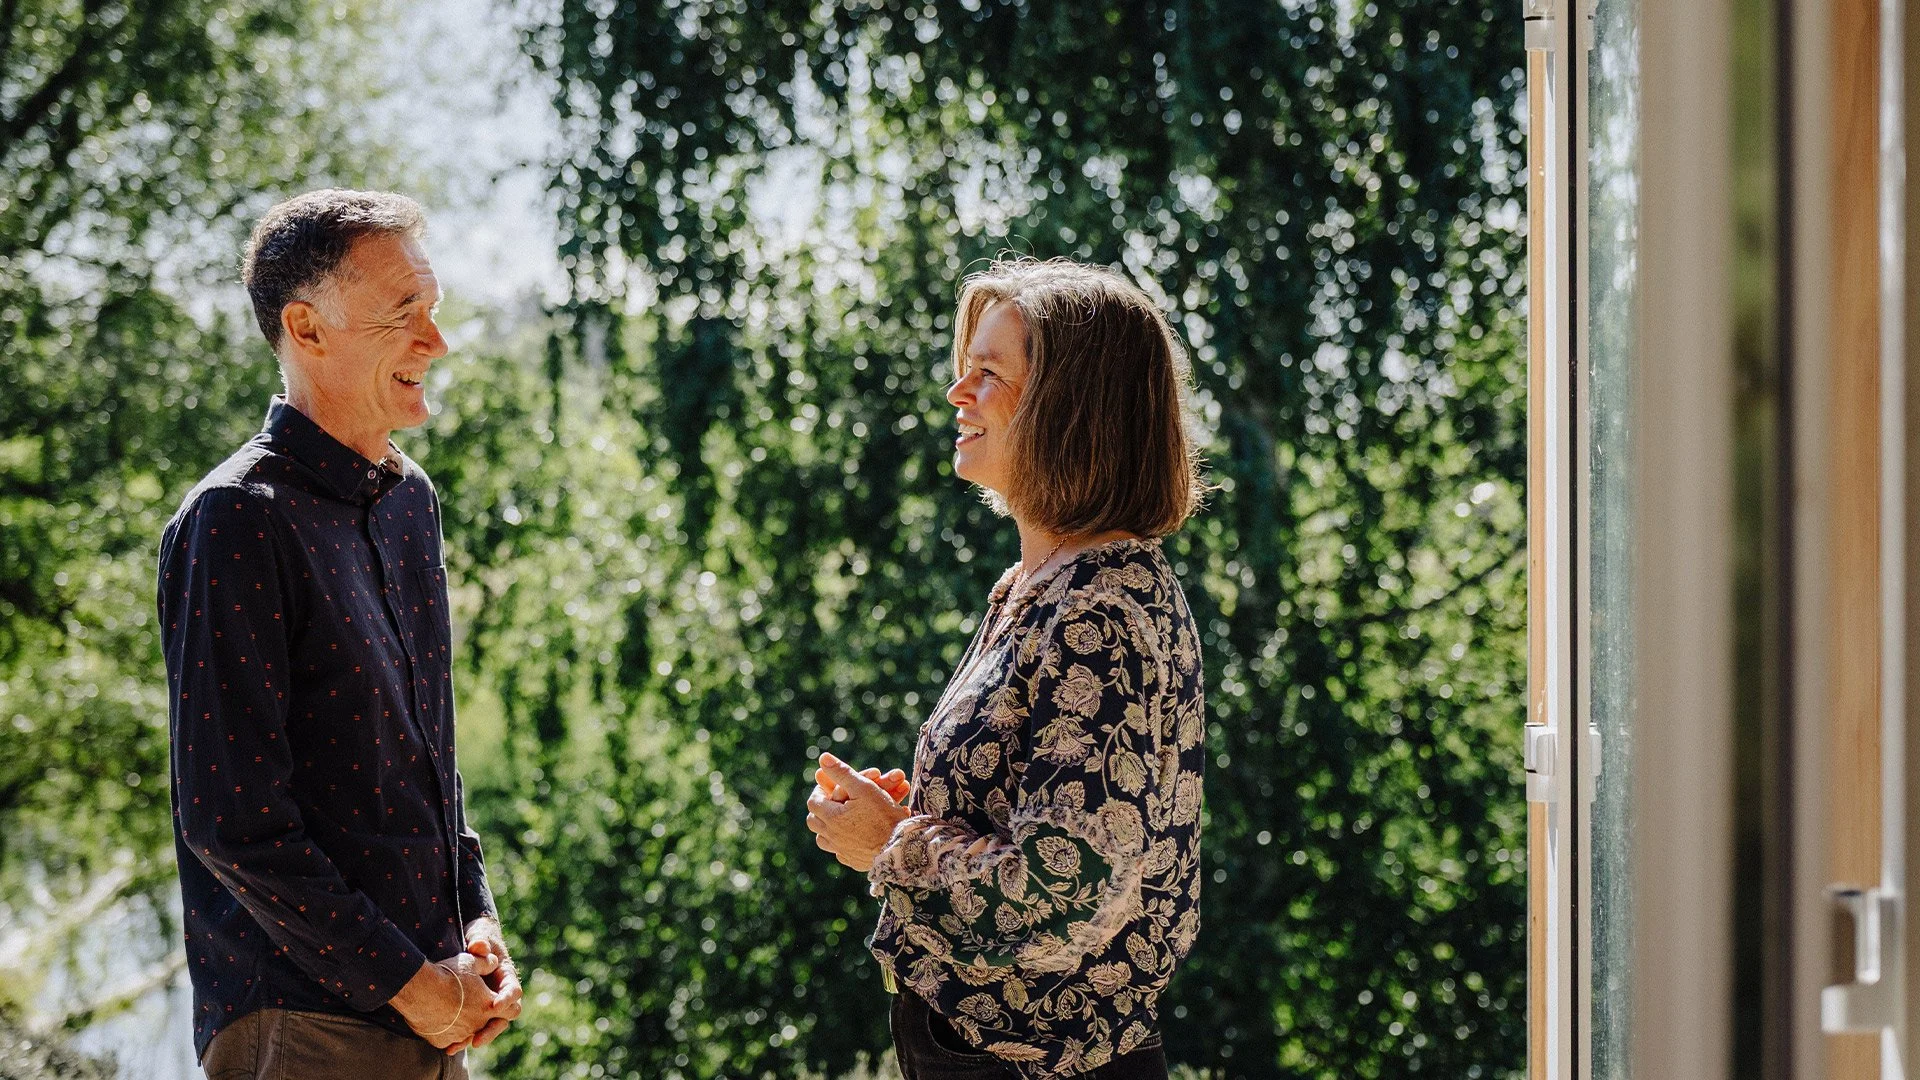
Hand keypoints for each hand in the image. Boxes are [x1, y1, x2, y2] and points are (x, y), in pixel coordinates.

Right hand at [390, 951, 511, 1050]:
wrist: (419, 989)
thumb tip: (494, 963)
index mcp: (490, 1006)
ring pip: (469, 1034)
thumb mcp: (471, 962)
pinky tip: (441, 1021)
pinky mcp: (443, 1041)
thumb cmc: (448, 974)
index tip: (499, 999)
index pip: (512, 1011)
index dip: (508, 1004)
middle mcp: (478, 1024)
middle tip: (472, 1005)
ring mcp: (460, 1035)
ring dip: (466, 1025)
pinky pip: (450, 1040)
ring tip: (455, 1012)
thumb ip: (487, 963)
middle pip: (489, 1024)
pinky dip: (448, 1032)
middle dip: (484, 1016)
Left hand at [456, 916, 522, 1050]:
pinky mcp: (474, 1011)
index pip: (513, 992)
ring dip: (476, 1037)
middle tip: (477, 1039)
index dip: (506, 999)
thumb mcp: (481, 936)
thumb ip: (480, 940)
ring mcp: (487, 1005)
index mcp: (506, 978)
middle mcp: (500, 995)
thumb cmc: (479, 939)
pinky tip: (449, 1046)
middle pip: (504, 1017)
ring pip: (487, 1026)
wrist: (470, 945)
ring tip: (461, 1046)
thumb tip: (479, 946)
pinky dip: (462, 1038)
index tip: (494, 1006)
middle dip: (491, 1029)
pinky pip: (471, 1028)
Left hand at [806, 754, 912, 871]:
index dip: (820, 791)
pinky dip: (842, 843)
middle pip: (814, 822)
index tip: (829, 786)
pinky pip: (840, 853)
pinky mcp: (853, 861)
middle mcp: (832, 837)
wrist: (900, 848)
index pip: (813, 802)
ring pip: (824, 840)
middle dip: (821, 809)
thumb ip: (842, 773)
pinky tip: (851, 837)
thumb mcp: (864, 788)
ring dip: (828, 828)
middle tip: (832, 801)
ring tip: (838, 819)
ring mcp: (842, 851)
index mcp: (832, 818)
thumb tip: (823, 758)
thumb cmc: (884, 816)